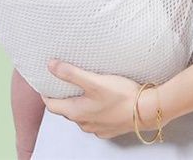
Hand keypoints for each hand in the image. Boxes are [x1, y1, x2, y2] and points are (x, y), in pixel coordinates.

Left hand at [40, 60, 157, 139]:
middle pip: (67, 110)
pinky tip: (101, 99)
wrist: (147, 110)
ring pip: (82, 115)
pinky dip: (93, 109)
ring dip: (80, 103)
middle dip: (64, 97)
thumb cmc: (121, 96)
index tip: (45, 83)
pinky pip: (96, 119)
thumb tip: (51, 65)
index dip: (47, 94)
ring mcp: (97, 128)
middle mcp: (84, 124)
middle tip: (64, 82)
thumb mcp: (93, 81)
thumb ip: (71, 73)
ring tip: (83, 88)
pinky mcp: (110, 128)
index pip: (52, 105)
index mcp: (77, 112)